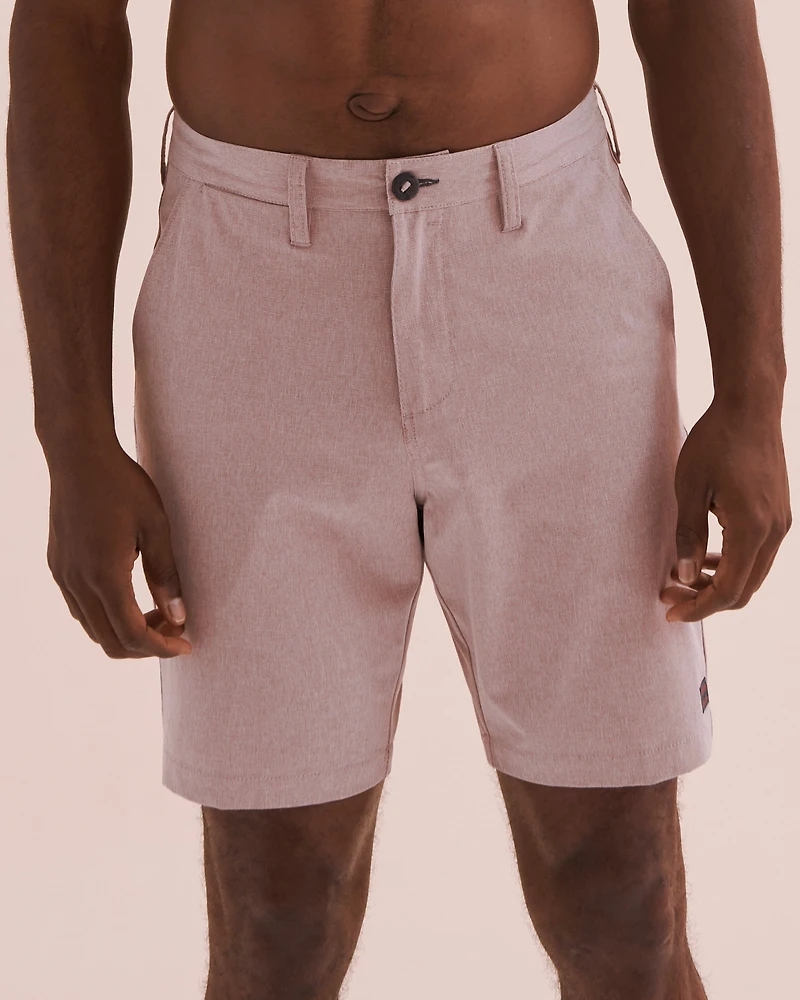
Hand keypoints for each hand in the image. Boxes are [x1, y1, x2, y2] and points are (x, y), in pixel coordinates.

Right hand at [46, 440, 191, 657]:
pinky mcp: (58, 566)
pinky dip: (108, 616)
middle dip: (147, 645)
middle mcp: (78, 583)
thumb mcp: (156, 527)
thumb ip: (167, 575)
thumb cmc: (121, 485)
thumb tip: (179, 616)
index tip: (186, 644)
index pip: (133, 635)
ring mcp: (64, 576)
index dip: (162, 648)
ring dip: (126, 631)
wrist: (78, 455)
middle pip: (111, 642)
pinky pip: (81, 608)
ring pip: (94, 628)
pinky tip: (131, 596)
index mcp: (105, 575)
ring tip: (158, 611)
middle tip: (176, 627)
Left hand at [661, 396, 790, 621]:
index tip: (670, 612)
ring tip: (681, 576)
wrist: (750, 406)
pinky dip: (732, 564)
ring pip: (752, 574)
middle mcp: (774, 532)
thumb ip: (687, 536)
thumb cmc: (714, 442)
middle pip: (744, 589)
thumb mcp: (689, 489)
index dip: (699, 608)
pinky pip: (757, 554)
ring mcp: (781, 523)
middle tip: (668, 594)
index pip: (729, 591)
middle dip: (705, 599)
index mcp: (751, 529)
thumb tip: (685, 578)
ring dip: (718, 582)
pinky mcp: (779, 513)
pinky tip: (704, 557)